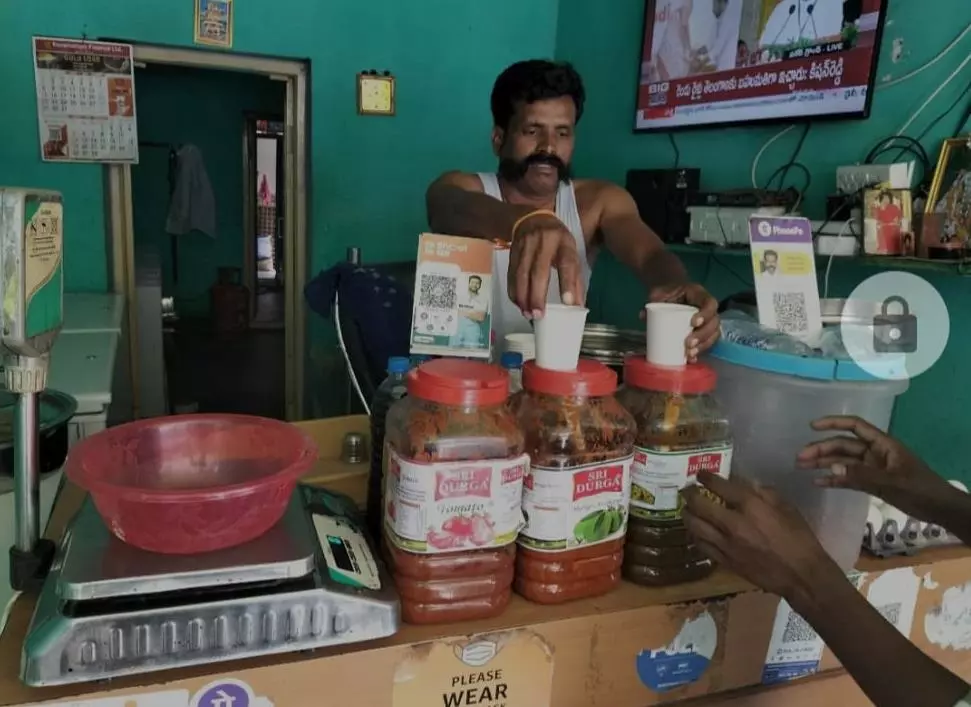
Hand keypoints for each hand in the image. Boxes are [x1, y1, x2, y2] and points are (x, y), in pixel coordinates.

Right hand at [508, 214, 583, 317]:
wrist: (530, 218)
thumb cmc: (557, 239)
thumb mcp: (570, 251)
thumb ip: (574, 277)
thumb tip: (578, 305)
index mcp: (563, 241)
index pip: (566, 263)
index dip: (567, 283)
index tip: (568, 303)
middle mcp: (543, 242)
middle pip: (538, 272)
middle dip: (537, 295)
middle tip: (538, 315)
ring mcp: (525, 246)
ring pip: (521, 275)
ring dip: (523, 297)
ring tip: (528, 314)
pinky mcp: (512, 252)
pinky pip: (511, 275)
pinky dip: (514, 291)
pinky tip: (519, 304)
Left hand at [644, 283, 719, 360]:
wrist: (668, 294)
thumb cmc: (667, 292)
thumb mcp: (660, 293)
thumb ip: (653, 301)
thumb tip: (643, 316)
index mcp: (699, 295)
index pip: (710, 304)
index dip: (705, 314)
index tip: (693, 323)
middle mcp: (707, 308)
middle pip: (714, 323)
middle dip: (702, 336)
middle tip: (688, 344)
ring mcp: (707, 321)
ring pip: (713, 335)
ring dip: (702, 346)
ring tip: (689, 354)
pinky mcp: (702, 333)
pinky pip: (706, 343)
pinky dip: (699, 352)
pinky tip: (690, 359)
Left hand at [683, 472, 840, 606]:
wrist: (801, 575)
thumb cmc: (799, 538)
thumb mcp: (786, 507)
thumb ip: (763, 492)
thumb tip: (744, 484)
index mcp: (750, 506)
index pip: (719, 486)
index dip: (706, 477)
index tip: (700, 474)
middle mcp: (733, 523)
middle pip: (699, 504)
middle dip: (689, 494)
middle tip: (686, 490)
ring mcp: (726, 544)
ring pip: (694, 525)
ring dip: (687, 514)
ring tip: (687, 509)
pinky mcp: (724, 561)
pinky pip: (701, 545)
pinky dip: (696, 535)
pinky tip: (696, 531)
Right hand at [797, 416, 957, 523]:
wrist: (939, 508)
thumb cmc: (919, 489)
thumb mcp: (891, 482)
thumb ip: (861, 475)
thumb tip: (831, 467)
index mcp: (882, 444)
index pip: (854, 426)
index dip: (833, 423)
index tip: (812, 426)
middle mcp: (874, 453)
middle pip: (843, 445)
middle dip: (821, 449)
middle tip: (799, 458)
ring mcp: (872, 468)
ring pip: (843, 462)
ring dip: (823, 464)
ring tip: (801, 468)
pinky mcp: (871, 483)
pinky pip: (848, 478)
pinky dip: (834, 479)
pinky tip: (818, 483)